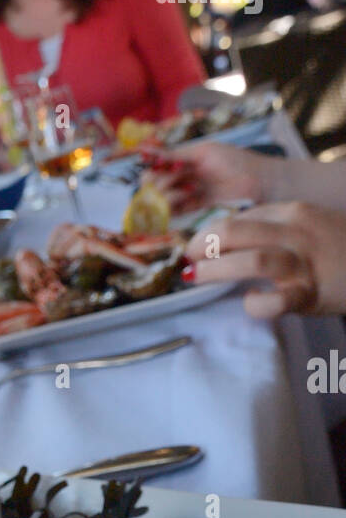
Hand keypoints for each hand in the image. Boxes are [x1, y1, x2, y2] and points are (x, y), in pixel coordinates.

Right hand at [143, 142, 277, 212]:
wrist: (260, 181)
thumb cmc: (235, 160)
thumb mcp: (203, 152)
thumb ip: (175, 154)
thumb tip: (145, 149)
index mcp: (184, 158)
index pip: (154, 166)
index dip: (151, 169)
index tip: (155, 170)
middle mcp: (183, 174)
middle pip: (155, 184)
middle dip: (159, 184)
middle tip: (176, 182)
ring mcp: (189, 191)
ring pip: (163, 198)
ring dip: (169, 196)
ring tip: (187, 192)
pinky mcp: (197, 206)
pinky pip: (176, 210)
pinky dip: (175, 208)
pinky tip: (187, 200)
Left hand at [186, 202, 345, 319]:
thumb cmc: (338, 248)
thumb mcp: (307, 225)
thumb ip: (273, 228)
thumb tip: (226, 239)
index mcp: (291, 212)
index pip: (239, 217)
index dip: (209, 230)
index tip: (193, 245)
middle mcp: (296, 233)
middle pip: (236, 231)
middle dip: (203, 244)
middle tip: (187, 258)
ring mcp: (305, 264)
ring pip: (252, 260)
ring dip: (217, 270)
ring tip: (196, 276)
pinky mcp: (311, 294)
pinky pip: (277, 301)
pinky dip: (257, 304)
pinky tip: (249, 302)